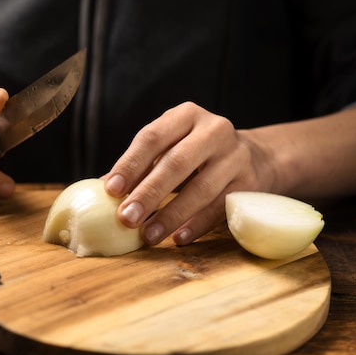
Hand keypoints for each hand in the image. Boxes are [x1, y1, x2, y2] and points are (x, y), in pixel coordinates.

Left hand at [104, 102, 275, 246]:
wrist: (254, 158)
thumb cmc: (196, 153)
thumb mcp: (171, 146)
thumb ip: (141, 165)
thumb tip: (101, 190)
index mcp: (186, 115)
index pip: (152, 137)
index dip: (130, 164)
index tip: (111, 191)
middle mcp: (214, 130)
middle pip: (176, 163)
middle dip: (148, 193)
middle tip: (126, 218)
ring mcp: (236, 157)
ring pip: (201, 189)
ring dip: (170, 215)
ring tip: (147, 236)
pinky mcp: (249, 184)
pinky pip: (220, 208)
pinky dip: (196, 225)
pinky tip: (177, 238)